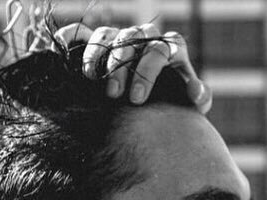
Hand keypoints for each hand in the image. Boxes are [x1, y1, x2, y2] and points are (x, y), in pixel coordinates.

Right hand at [53, 22, 211, 112]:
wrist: (158, 102)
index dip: (148, 72)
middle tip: (115, 95)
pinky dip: (72, 38)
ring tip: (91, 80)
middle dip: (122, 68)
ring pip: (108, 35)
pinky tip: (66, 52)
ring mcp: (121, 36)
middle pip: (132, 41)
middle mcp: (145, 37)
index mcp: (170, 48)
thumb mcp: (190, 102)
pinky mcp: (100, 40)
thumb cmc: (175, 101)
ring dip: (98, 57)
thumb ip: (200, 97)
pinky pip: (82, 31)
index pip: (160, 50)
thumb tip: (195, 91)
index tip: (138, 98)